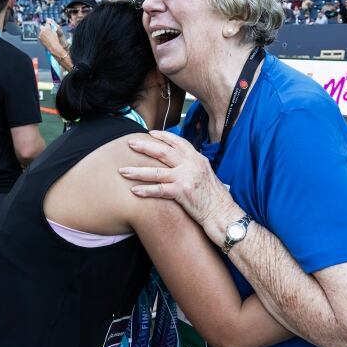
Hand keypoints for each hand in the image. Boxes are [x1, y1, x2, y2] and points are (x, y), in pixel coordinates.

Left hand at [38, 24, 65, 58]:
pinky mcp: (39, 38)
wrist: (53, 47)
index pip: (47, 22)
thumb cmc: (56, 40)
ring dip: (43, 32)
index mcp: (47, 28)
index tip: (48, 22)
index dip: (48, 22)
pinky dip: (43, 36)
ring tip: (48, 36)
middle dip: (44, 27)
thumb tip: (50, 24)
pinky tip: (46, 39)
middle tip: (47, 30)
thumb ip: (52, 27)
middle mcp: (42, 30)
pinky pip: (40, 35)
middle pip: (42, 26)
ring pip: (41, 31)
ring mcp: (40, 34)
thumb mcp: (55, 32)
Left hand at [118, 130, 235, 228]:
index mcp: (197, 158)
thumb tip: (180, 163)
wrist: (223, 213)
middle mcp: (191, 164)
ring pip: (156, 171)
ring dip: (137, 171)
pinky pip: (159, 189)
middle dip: (144, 147)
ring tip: (123, 171)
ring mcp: (186, 177)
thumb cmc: (215, 197)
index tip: (150, 133)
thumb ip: (193, 166)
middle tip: (130, 143)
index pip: (178, 142)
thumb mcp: (206, 174)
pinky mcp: (182, 191)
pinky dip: (146, 190)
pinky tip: (134, 190)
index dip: (163, 136)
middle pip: (163, 152)